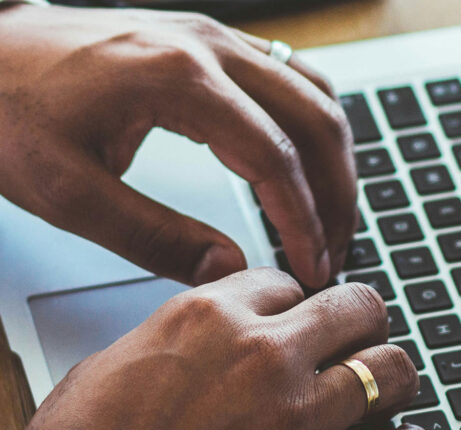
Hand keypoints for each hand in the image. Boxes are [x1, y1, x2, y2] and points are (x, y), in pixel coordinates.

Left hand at [0, 5, 356, 288]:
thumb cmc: (10, 113)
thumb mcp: (69, 192)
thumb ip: (154, 237)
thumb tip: (230, 272)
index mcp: (177, 79)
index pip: (275, 157)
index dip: (303, 221)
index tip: (313, 266)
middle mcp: (208, 46)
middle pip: (315, 120)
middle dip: (338, 195)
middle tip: (334, 252)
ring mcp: (215, 37)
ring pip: (316, 94)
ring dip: (336, 160)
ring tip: (332, 218)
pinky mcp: (211, 42)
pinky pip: (293, 76)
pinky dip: (315, 125)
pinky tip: (312, 165)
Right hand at [13, 270, 429, 429]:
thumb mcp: (115, 362)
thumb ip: (177, 338)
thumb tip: (202, 339)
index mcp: (211, 318)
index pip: (288, 284)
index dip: (298, 304)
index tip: (301, 321)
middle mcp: (266, 356)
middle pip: (358, 309)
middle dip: (364, 323)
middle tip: (363, 341)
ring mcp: (301, 417)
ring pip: (391, 371)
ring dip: (394, 379)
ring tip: (388, 391)